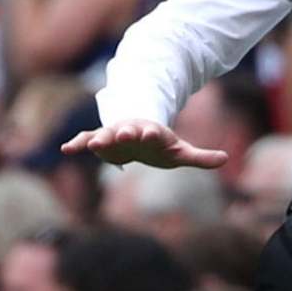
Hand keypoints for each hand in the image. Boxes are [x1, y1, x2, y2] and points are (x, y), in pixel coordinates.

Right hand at [61, 120, 228, 169]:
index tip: (151, 132)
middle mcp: (131, 130)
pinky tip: (65, 148)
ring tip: (91, 143)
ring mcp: (114, 134)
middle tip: (121, 133)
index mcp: (152, 132)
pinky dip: (77, 143)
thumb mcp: (181, 151)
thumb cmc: (161, 146)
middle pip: (127, 130)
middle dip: (124, 132)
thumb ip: (200, 157)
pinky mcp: (101, 141)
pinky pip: (86, 140)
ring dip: (98, 138)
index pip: (153, 131)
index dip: (152, 132)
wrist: (139, 135)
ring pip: (104, 134)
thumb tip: (226, 159)